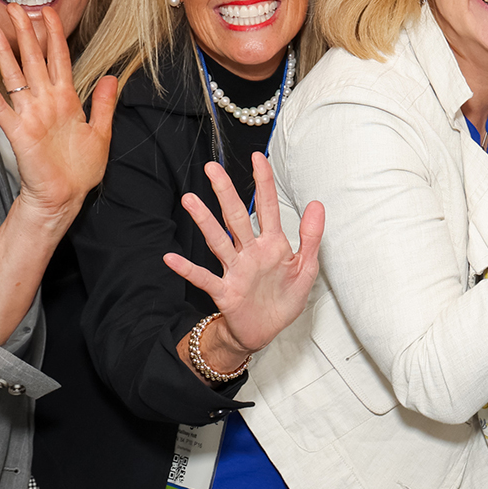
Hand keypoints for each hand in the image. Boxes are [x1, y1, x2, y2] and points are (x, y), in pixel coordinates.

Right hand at [0, 6, 116, 227]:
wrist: (67, 196)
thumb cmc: (81, 168)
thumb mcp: (101, 131)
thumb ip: (104, 104)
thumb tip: (111, 77)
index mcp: (67, 100)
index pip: (59, 60)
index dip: (53, 36)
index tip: (48, 13)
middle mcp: (46, 102)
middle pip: (34, 61)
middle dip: (26, 34)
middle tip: (15, 8)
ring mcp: (31, 115)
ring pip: (15, 78)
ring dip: (4, 54)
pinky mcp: (19, 133)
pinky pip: (2, 108)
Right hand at [163, 154, 324, 363]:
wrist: (265, 331)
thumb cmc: (283, 298)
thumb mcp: (306, 268)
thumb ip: (311, 237)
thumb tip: (317, 203)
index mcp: (272, 245)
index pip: (267, 207)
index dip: (264, 183)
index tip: (258, 157)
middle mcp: (250, 252)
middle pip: (236, 217)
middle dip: (226, 192)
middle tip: (212, 168)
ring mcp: (235, 270)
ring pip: (218, 241)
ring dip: (205, 221)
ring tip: (190, 199)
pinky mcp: (225, 292)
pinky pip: (204, 278)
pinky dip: (188, 269)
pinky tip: (170, 259)